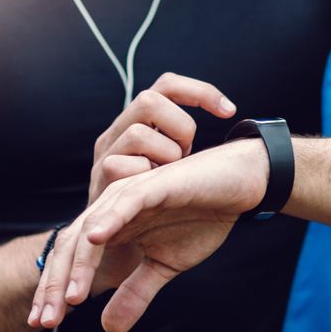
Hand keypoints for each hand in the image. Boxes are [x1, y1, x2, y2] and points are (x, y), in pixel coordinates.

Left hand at [29, 138, 269, 331]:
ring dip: (79, 264)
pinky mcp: (153, 185)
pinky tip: (95, 240)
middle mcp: (111, 210)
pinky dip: (110, 220)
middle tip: (45, 321)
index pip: (71, 261)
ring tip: (70, 297)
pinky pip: (126, 202)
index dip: (54, 291)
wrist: (237, 185)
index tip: (42, 324)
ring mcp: (129, 196)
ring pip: (92, 230)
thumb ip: (135, 293)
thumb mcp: (164, 267)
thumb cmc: (200, 218)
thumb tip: (108, 330)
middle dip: (54, 285)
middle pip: (70, 248)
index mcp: (110, 228)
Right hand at [89, 72, 236, 203]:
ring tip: (167, 178)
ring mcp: (105, 153)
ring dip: (163, 158)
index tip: (229, 112)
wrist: (121, 245)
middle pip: (149, 100)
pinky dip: (144, 179)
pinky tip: (153, 194)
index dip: (199, 92)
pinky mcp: (100, 178)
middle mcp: (117, 131)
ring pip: (138, 134)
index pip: (167, 86)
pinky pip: (121, 167)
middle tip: (186, 154)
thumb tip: (226, 119)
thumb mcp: (170, 166)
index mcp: (136, 122)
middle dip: (179, 127)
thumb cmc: (155, 205)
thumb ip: (180, 144)